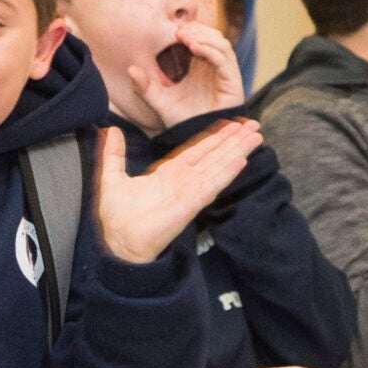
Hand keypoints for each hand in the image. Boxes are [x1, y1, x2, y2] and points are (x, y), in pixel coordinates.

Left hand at [94, 120, 263, 263]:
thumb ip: (113, 154)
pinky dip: (226, 172)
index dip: (214, 138)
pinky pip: (211, 184)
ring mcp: (189, 192)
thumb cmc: (116, 218)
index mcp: (169, 175)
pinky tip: (241, 160)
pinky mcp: (190, 204)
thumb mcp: (112, 177)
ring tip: (255, 137)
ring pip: (218, 167)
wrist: (119, 242)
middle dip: (233, 141)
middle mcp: (184, 182)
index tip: (230, 125)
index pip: (197, 151)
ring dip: (237, 152)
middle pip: (214, 156)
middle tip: (253, 125)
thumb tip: (111, 130)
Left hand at [128, 23, 245, 131]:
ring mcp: (225, 75)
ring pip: (222, 44)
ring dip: (205, 37)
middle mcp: (215, 69)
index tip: (174, 30)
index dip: (191, 30)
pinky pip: (225, 60)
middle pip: (214, 37)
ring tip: (186, 38)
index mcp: (201, 68)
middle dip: (198, 30)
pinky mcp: (232, 83)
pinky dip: (211, 50)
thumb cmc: (182, 123)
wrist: (196, 142)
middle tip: (179, 31)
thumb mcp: (159, 102)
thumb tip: (131, 69)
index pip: (202, 39)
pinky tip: (194, 48)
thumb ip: (145, 88)